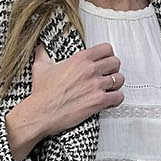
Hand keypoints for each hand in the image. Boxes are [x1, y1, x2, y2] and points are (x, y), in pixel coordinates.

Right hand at [5, 44, 123, 160]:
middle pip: (116, 62)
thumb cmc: (42, 93)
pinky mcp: (99, 101)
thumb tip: (40, 47)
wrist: (41, 113)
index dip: (108, 54)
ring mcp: (96, 85)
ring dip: (116, 84)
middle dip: (113, 69)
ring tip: (109, 88)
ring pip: (119, 79)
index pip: (106, 49)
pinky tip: (109, 101)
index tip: (105, 60)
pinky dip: (116, 99)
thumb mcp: (41, 67)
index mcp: (80, 59)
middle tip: (108, 75)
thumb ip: (43, 53)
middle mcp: (90, 70)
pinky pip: (119, 97)